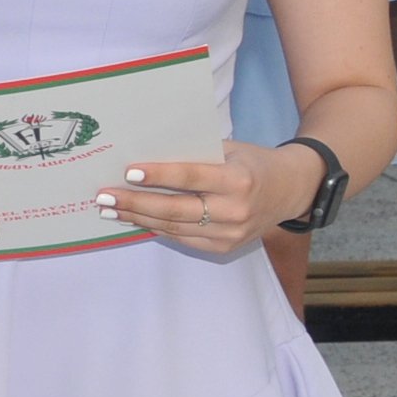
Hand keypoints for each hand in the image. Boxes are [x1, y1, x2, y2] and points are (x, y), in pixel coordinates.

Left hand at [103, 148, 309, 255]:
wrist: (291, 190)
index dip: (158, 176)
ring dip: (139, 219)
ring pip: (174, 227)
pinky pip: (183, 238)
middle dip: (135, 203)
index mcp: (238, 180)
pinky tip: (136, 220)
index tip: (128, 172)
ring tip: (111, 210)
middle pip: (175, 209)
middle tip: (104, 196)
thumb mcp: (229, 150)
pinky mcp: (224, 247)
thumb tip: (146, 154)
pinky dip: (157, 228)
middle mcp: (235, 210)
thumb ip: (194, 155)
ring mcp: (230, 233)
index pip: (190, 178)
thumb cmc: (252, 162)